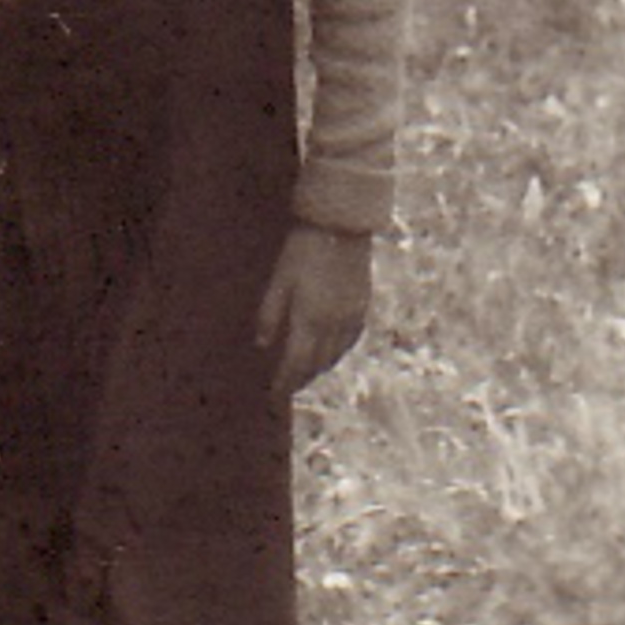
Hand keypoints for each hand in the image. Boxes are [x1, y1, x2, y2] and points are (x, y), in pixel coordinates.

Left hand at [256, 226, 373, 400]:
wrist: (342, 225)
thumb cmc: (303, 249)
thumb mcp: (280, 279)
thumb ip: (270, 313)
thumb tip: (262, 345)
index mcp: (311, 320)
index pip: (296, 364)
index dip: (284, 384)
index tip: (273, 399)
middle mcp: (334, 325)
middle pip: (317, 365)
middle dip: (300, 380)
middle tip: (286, 388)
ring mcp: (352, 317)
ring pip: (335, 356)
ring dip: (319, 369)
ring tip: (304, 374)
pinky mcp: (362, 306)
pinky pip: (350, 341)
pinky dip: (337, 353)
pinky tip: (330, 352)